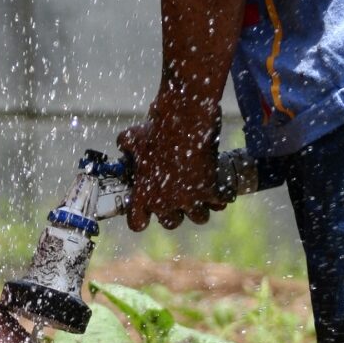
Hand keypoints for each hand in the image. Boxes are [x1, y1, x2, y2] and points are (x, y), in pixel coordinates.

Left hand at [117, 104, 226, 231]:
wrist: (183, 119)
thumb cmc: (157, 128)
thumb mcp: (134, 136)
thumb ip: (126, 146)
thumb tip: (123, 145)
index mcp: (143, 195)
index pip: (137, 223)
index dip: (141, 218)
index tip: (145, 211)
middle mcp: (165, 203)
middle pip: (171, 223)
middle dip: (174, 212)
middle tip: (177, 198)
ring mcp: (189, 199)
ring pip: (199, 217)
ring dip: (199, 208)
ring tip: (201, 195)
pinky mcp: (210, 191)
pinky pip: (218, 203)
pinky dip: (220, 197)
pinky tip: (218, 188)